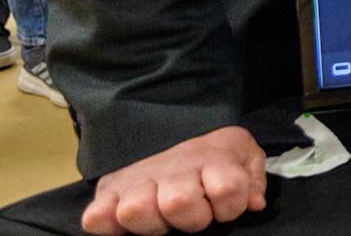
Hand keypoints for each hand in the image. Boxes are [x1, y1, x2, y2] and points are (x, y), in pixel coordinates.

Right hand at [83, 127, 266, 235]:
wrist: (165, 126)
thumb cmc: (208, 152)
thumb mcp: (242, 153)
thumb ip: (253, 178)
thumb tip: (255, 204)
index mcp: (210, 160)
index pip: (228, 189)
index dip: (230, 205)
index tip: (225, 204)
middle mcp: (173, 170)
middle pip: (179, 203)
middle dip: (191, 219)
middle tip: (191, 213)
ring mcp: (137, 182)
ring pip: (135, 211)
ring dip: (149, 222)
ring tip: (160, 217)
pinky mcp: (107, 193)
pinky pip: (96, 218)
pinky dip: (106, 225)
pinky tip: (123, 222)